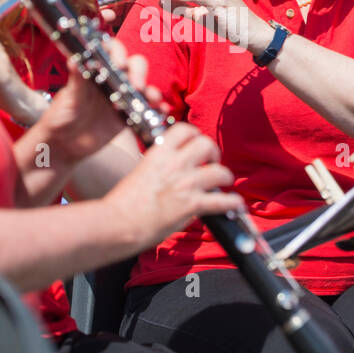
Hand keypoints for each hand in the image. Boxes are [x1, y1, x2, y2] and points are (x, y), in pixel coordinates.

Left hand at [36, 33, 166, 163]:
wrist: (63, 146)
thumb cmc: (60, 118)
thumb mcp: (67, 99)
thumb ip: (76, 81)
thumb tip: (74, 60)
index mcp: (95, 70)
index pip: (111, 50)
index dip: (119, 52)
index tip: (119, 64)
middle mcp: (111, 80)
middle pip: (133, 65)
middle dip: (139, 72)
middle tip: (136, 85)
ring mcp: (121, 97)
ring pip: (143, 87)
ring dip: (151, 90)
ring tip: (151, 99)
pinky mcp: (128, 116)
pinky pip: (146, 109)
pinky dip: (156, 109)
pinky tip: (160, 111)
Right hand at [103, 121, 243, 247]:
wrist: (117, 222)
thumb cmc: (123, 203)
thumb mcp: (139, 173)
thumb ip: (158, 168)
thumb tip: (171, 174)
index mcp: (158, 153)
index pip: (184, 129)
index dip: (195, 135)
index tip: (197, 142)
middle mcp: (174, 164)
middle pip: (206, 144)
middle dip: (213, 152)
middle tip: (212, 162)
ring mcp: (185, 183)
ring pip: (220, 171)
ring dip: (226, 177)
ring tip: (224, 182)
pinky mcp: (192, 204)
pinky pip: (223, 200)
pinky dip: (233, 202)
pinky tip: (235, 204)